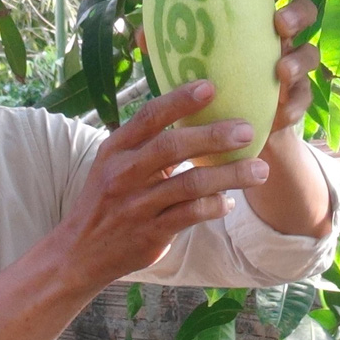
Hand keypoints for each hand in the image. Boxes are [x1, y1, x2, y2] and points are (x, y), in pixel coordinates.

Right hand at [55, 81, 271, 285]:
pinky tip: (229, 202)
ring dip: (229, 175)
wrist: (80, 253)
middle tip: (247, 130)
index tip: (210, 86)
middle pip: (172, 147)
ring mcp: (137, 205)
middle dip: (213, 136)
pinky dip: (214, 206)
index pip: (149, 116)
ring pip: (190, 184)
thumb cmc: (106, 200)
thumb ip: (145, 142)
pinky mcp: (150, 233)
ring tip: (259, 170)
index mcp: (115, 149)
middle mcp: (124, 173)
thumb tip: (192, 112)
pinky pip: (190, 215)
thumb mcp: (113, 164)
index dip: (179, 100)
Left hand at [136, 0, 322, 135]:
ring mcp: (290, 68)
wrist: (229, 134)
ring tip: (281, 71)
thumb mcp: (186, 66)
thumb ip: (168, 48)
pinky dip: (295, 103)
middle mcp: (278, 40)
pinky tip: (283, 111)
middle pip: (302, 13)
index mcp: (252, 22)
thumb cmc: (209, 86)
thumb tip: (140, 34)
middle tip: (279, 23)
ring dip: (298, 60)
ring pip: (309, 53)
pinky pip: (304, 97)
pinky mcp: (295, 100)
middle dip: (297, 12)